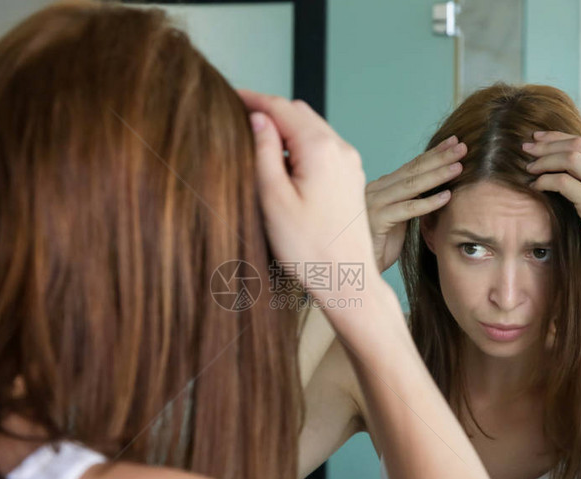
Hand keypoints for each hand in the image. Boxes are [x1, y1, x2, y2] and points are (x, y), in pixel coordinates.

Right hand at [238, 90, 377, 299]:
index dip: (252, 99)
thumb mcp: (273, 199)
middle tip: (238, 117)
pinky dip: (300, 145)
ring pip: (312, 129)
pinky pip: (323, 148)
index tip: (228, 95)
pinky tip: (283, 164)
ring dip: (285, 129)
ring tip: (256, 141)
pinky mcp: (351, 179)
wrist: (346, 280)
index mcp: (320, 149)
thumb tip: (258, 119)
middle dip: (269, 110)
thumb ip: (264, 152)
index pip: (281, 107)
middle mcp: (340, 149)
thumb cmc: (308, 248)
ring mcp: (349, 164)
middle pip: (299, 113)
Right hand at [366, 138, 463, 271]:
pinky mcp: (376, 220)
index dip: (433, 154)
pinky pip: (407, 209)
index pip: (411, 166)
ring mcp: (373, 203)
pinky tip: (446, 197)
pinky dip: (428, 203)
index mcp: (381, 187)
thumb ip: (409, 201)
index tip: (454, 143)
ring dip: (437, 175)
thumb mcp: (398, 219)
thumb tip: (434, 189)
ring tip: (459, 166)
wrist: (355, 268)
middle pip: (412, 170)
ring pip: (411, 185)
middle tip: (463, 147)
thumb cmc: (378, 246)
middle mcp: (375, 190)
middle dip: (439, 157)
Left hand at [524, 131, 580, 282]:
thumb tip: (562, 166)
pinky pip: (563, 182)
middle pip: (576, 145)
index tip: (537, 138)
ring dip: (544, 161)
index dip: (557, 137)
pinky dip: (545, 180)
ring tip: (528, 168)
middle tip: (526, 149)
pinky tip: (536, 186)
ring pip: (570, 159)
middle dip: (547, 145)